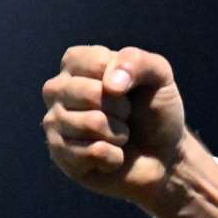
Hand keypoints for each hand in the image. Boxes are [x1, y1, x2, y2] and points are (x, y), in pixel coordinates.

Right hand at [41, 45, 188, 204]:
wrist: (162, 154)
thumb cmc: (155, 109)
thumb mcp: (159, 75)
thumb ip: (137, 62)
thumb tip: (110, 85)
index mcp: (76, 63)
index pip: (95, 61)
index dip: (125, 77)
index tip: (129, 87)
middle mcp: (57, 90)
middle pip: (91, 93)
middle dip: (123, 108)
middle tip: (126, 114)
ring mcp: (54, 123)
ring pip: (92, 123)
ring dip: (120, 133)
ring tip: (119, 135)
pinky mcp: (58, 155)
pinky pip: (94, 152)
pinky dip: (116, 156)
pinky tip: (112, 155)